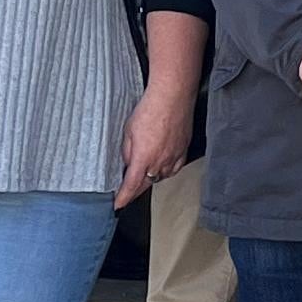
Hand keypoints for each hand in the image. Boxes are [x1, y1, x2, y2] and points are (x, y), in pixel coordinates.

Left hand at [116, 81, 194, 206]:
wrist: (172, 96)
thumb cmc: (150, 109)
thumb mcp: (128, 131)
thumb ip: (127, 151)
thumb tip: (127, 163)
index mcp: (143, 159)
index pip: (131, 187)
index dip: (123, 198)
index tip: (118, 204)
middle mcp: (159, 162)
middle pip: (146, 184)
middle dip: (135, 188)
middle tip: (128, 188)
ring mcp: (174, 158)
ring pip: (160, 177)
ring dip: (151, 177)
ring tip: (144, 170)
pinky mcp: (183, 151)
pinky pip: (174, 168)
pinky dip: (166, 170)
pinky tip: (161, 164)